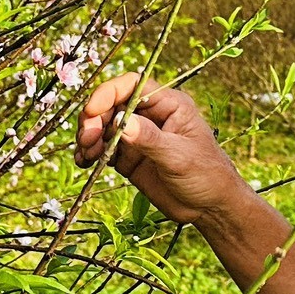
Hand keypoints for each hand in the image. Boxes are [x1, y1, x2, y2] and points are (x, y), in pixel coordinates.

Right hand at [75, 74, 248, 224]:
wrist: (210, 207)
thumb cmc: (206, 175)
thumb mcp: (180, 157)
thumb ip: (150, 139)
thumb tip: (120, 122)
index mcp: (168, 104)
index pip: (132, 85)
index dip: (108, 93)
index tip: (92, 111)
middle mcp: (150, 116)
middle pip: (112, 105)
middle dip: (94, 119)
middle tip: (86, 140)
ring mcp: (138, 136)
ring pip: (103, 126)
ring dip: (88, 137)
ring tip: (85, 155)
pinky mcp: (129, 157)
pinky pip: (103, 149)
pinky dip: (90, 154)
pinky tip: (84, 163)